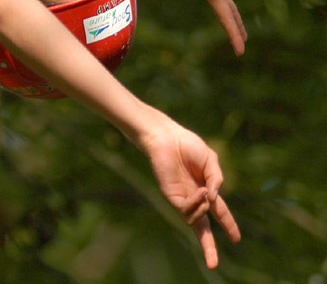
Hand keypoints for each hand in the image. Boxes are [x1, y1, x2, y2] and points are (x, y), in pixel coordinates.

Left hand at [142, 120, 240, 268]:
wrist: (166, 137)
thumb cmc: (187, 145)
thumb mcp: (211, 161)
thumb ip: (218, 180)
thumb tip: (214, 201)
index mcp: (206, 190)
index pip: (219, 212)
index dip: (228, 225)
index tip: (236, 239)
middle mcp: (194, 198)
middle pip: (202, 228)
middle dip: (209, 248)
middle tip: (214, 266)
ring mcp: (181, 198)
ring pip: (196, 219)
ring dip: (205, 208)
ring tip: (204, 189)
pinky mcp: (171, 196)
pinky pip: (186, 210)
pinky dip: (197, 204)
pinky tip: (200, 191)